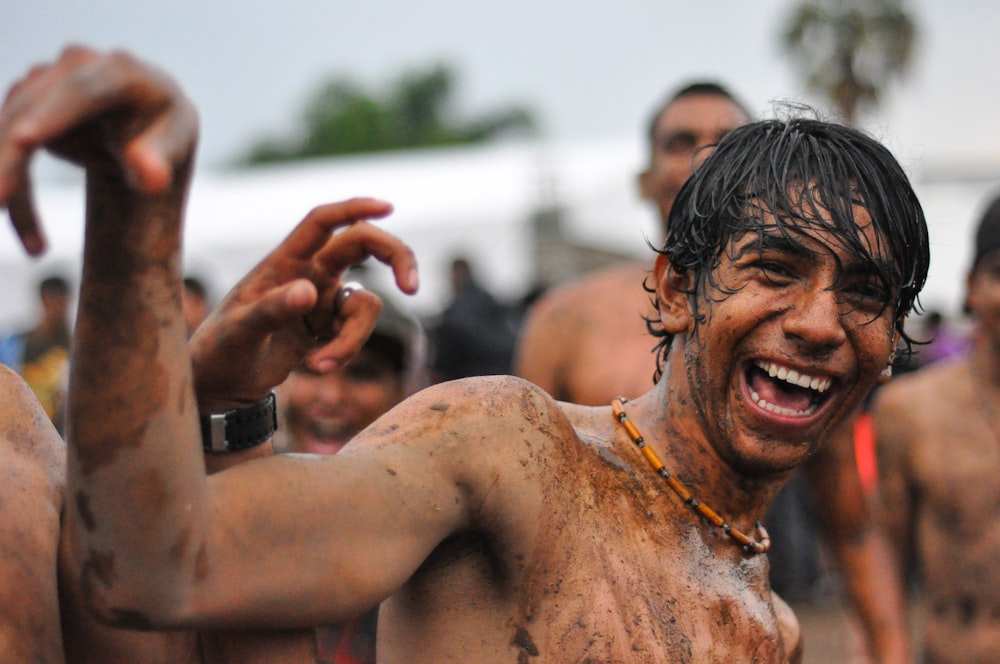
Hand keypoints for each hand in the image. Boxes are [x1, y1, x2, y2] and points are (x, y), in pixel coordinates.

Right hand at [0, 46, 197, 254]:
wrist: (140, 126)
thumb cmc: (164, 134)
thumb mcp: (173, 146)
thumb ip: (160, 162)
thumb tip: (149, 177)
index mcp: (123, 72)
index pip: (83, 91)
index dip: (52, 114)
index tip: (22, 140)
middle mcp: (75, 64)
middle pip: (32, 111)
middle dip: (10, 157)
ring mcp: (44, 81)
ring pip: (9, 132)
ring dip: (12, 187)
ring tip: (36, 249)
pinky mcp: (23, 104)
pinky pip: (8, 150)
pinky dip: (19, 197)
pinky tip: (36, 242)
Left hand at [189, 197, 418, 410]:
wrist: (218, 385)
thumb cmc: (219, 351)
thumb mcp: (238, 332)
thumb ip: (271, 310)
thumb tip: (310, 291)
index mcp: (284, 261)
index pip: (323, 222)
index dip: (355, 209)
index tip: (388, 208)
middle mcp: (308, 272)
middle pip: (363, 245)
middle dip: (395, 259)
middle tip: (411, 288)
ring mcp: (322, 300)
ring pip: (366, 303)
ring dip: (355, 337)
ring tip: (320, 366)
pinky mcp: (328, 327)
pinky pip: (356, 332)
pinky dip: (344, 351)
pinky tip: (316, 368)